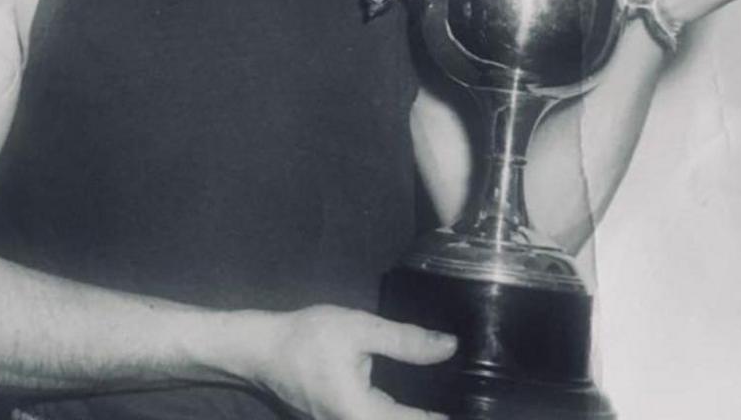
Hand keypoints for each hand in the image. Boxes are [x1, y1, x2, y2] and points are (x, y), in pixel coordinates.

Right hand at [253, 305, 456, 419]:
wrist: (261, 349)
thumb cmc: (309, 338)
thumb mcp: (359, 329)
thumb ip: (405, 341)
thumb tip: (450, 346)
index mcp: (365, 418)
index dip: (447, 418)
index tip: (479, 404)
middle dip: (432, 417)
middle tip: (468, 399)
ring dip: (414, 416)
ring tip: (448, 400)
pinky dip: (400, 414)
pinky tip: (419, 400)